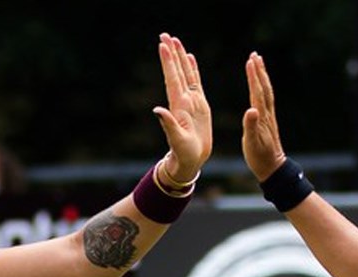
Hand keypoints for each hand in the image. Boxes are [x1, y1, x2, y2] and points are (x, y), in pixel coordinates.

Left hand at [153, 33, 211, 182]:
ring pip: (186, 74)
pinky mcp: (200, 105)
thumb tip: (157, 110)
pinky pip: (196, 83)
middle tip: (165, 35)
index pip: (172, 79)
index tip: (163, 45)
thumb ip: (168, 124)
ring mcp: (191, 101)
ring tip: (176, 40)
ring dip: (181, 57)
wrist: (190, 160)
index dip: (168, 62)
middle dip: (172, 53)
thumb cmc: (183, 153)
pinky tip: (190, 59)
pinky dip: (193, 69)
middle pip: (177, 71)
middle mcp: (183, 100)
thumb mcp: (176, 140)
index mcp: (178, 106)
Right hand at [242, 51, 286, 181]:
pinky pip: (266, 99)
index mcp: (262, 117)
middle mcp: (267, 113)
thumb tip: (251, 110)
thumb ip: (251, 126)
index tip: (250, 61)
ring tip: (257, 64)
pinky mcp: (268, 121)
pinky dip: (262, 88)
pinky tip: (260, 85)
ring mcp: (269, 117)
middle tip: (255, 55)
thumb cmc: (260, 157)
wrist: (273, 167)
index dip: (254, 76)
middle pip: (264, 88)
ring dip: (262, 76)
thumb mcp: (252, 143)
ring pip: (266, 92)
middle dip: (259, 71)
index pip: (257, 92)